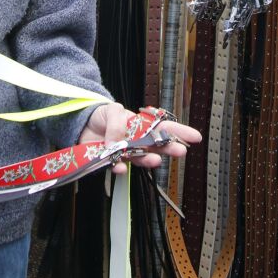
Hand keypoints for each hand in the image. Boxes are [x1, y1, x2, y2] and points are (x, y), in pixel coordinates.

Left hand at [79, 103, 201, 174]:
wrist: (83, 125)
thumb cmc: (103, 116)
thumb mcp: (112, 110)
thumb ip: (117, 124)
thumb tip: (117, 143)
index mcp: (141, 126)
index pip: (164, 128)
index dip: (180, 132)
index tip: (195, 137)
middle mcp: (137, 141)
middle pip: (157, 146)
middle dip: (170, 148)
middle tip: (181, 151)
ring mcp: (126, 152)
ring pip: (140, 158)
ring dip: (148, 160)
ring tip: (155, 160)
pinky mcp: (111, 161)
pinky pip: (118, 166)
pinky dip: (118, 167)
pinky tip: (120, 167)